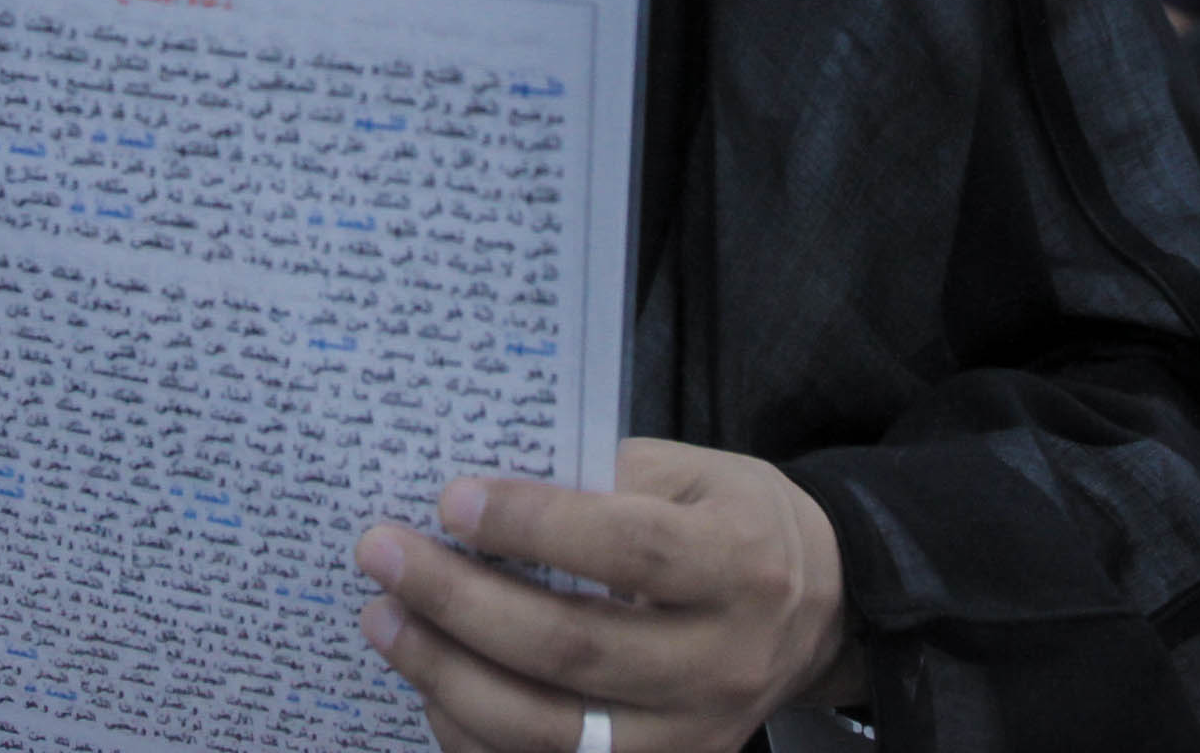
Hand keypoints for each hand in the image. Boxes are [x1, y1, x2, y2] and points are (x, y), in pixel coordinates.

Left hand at [355, 438, 855, 752]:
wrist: (819, 612)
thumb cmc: (735, 522)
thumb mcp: (694, 473)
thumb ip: (604, 479)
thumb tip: (483, 500)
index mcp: (740, 565)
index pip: (627, 551)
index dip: (533, 526)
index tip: (451, 499)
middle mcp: (721, 662)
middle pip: (572, 649)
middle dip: (459, 602)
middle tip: (381, 555)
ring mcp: (692, 735)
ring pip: (551, 730)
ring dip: (448, 676)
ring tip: (384, 620)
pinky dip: (475, 735)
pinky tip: (430, 684)